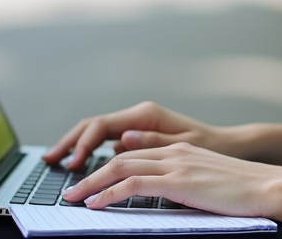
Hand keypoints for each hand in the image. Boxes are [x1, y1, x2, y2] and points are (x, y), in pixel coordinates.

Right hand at [43, 102, 234, 170]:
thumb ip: (153, 142)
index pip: (101, 125)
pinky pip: (108, 141)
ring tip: (57, 163)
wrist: (231, 146)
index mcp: (146, 115)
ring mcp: (138, 125)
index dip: (82, 144)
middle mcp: (139, 116)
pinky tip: (81, 165)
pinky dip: (91, 151)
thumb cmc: (212, 147)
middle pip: (93, 126)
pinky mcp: (140, 137)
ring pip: (97, 133)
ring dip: (76, 146)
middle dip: (70, 142)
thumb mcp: (186, 145)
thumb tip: (121, 140)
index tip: (73, 165)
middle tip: (50, 162)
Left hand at [61, 143, 281, 223]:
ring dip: (91, 184)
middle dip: (91, 174)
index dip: (109, 168)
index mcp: (182, 150)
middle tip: (71, 191)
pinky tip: (96, 204)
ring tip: (74, 199)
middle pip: (121, 157)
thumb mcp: (207, 181)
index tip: (91, 182)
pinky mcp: (178, 181)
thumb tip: (163, 192)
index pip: (135, 153)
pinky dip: (109, 194)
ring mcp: (176, 164)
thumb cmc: (244, 190)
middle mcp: (175, 151)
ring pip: (120, 168)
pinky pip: (133, 185)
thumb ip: (183, 180)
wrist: (268, 186)